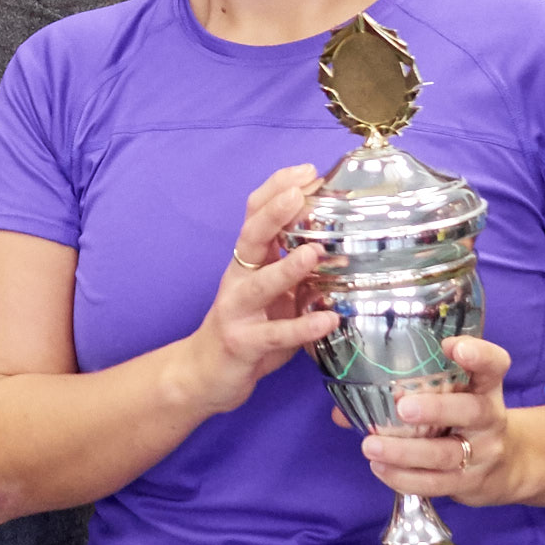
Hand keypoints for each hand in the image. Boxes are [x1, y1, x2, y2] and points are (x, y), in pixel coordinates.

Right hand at [176, 165, 337, 418]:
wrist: (205, 374)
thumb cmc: (247, 327)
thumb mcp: (273, 293)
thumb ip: (296, 269)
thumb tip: (340, 242)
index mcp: (247, 260)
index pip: (256, 214)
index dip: (277, 189)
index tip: (307, 171)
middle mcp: (238, 278)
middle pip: (250, 236)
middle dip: (274, 212)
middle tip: (301, 193)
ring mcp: (237, 310)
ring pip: (259, 284)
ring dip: (286, 268)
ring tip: (313, 253)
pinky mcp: (243, 343)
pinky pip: (274, 335)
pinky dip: (301, 327)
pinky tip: (326, 320)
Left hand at [350, 336, 523, 505]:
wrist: (504, 467)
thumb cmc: (461, 420)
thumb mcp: (448, 398)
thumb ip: (406, 392)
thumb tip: (342, 408)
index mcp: (485, 386)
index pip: (494, 364)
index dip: (479, 354)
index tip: (452, 346)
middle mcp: (490, 416)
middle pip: (472, 410)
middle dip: (436, 409)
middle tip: (402, 408)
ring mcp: (483, 452)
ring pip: (447, 454)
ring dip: (405, 452)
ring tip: (371, 447)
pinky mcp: (471, 482)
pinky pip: (437, 483)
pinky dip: (406, 478)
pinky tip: (380, 469)